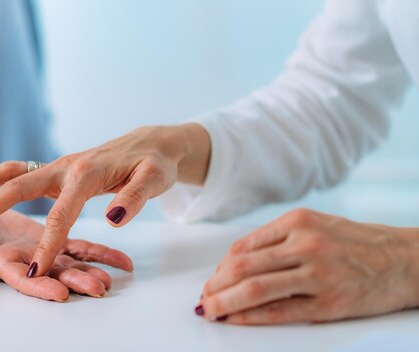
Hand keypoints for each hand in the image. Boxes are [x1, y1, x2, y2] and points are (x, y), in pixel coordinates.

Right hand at [0, 123, 210, 276]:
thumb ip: (134, 198)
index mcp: (86, 174)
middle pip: (20, 187)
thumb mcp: (154, 178)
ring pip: (15, 176)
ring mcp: (60, 168)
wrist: (153, 141)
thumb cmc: (156, 162)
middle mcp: (66, 168)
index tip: (35, 272)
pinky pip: (22, 173)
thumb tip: (114, 221)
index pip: (62, 215)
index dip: (49, 245)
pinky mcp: (60, 172)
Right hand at [0, 210, 133, 300]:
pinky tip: (123, 263)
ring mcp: (43, 251)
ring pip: (72, 262)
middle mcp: (27, 261)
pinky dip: (101, 254)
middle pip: (54, 273)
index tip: (59, 294)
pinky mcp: (55, 239)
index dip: (39, 285)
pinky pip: (81, 247)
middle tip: (98, 289)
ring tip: (113, 279)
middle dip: (75, 281)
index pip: (23, 278)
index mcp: (3, 260)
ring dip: (92, 270)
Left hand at [195, 209, 418, 324]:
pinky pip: (279, 311)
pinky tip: (236, 320)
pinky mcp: (329, 303)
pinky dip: (251, 317)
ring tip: (210, 311)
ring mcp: (318, 274)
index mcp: (297, 221)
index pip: (244, 246)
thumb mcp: (316, 226)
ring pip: (255, 288)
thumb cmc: (356, 243)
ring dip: (225, 302)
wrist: (405, 261)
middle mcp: (306, 243)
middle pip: (242, 267)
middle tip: (203, 299)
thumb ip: (278, 240)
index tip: (212, 280)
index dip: (220, 267)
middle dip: (215, 286)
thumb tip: (235, 263)